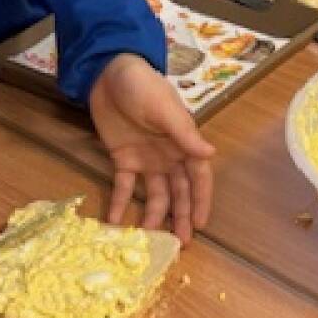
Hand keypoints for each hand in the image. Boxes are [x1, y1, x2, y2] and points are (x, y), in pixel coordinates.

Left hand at [88, 53, 214, 244]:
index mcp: (183, 142)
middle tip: (178, 244)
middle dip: (181, 217)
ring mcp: (145, 159)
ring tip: (148, 238)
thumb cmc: (142, 86)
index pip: (198, 177)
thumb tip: (210, 153)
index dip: (201, 201)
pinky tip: (115, 222)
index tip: (201, 225)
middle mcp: (168, 155)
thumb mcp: (163, 108)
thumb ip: (184, 133)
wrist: (107, 72)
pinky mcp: (122, 159)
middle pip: (178, 192)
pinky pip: (123, 187)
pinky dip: (120, 204)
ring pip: (154, 194)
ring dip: (153, 215)